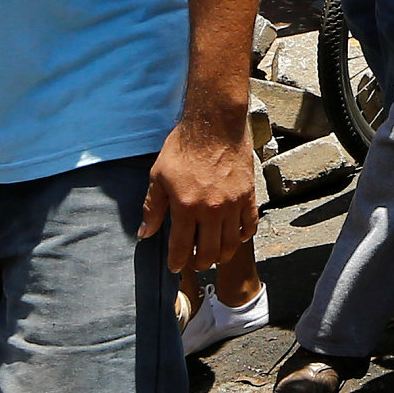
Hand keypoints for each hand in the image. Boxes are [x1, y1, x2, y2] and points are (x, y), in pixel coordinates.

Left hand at [141, 111, 257, 270]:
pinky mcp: (248, 196)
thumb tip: (144, 234)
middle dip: (200, 263)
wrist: (214, 125)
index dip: (177, 262)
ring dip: (221, 255)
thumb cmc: (183, 148)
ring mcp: (232, 205)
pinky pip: (249, 225)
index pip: (181, 247)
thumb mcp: (158, 177)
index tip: (175, 267)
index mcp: (186, 207)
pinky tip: (236, 237)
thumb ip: (153, 208)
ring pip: (230, 244)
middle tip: (195, 262)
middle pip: (208, 252)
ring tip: (214, 255)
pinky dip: (243, 236)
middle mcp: (211, 210)